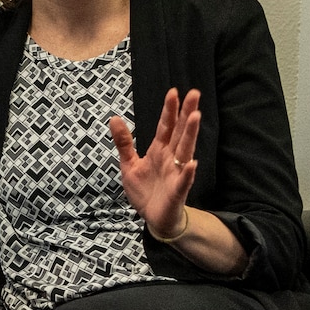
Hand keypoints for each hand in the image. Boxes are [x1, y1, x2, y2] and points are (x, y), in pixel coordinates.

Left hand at [108, 88, 199, 239]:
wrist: (153, 218)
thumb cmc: (145, 190)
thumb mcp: (129, 164)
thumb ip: (124, 142)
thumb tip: (114, 118)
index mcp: (159, 150)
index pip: (166, 126)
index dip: (169, 110)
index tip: (174, 92)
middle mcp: (171, 158)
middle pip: (180, 132)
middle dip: (186, 114)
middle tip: (194, 94)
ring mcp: (176, 173)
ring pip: (185, 150)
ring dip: (190, 134)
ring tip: (195, 116)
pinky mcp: (178, 191)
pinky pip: (184, 180)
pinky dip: (188, 172)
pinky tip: (192, 163)